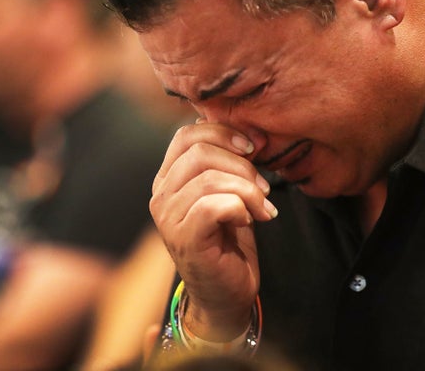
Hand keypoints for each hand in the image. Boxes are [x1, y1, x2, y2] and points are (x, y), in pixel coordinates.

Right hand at [150, 121, 276, 340]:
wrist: (227, 291)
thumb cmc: (230, 239)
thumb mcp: (230, 191)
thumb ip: (230, 162)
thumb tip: (250, 133)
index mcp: (169, 177)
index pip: (188, 134)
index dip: (224, 132)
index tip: (254, 148)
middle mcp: (161, 194)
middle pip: (200, 151)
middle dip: (242, 164)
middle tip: (263, 188)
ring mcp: (168, 217)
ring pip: (209, 178)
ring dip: (247, 190)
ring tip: (262, 207)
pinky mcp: (183, 238)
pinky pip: (214, 206)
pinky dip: (240, 208)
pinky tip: (250, 220)